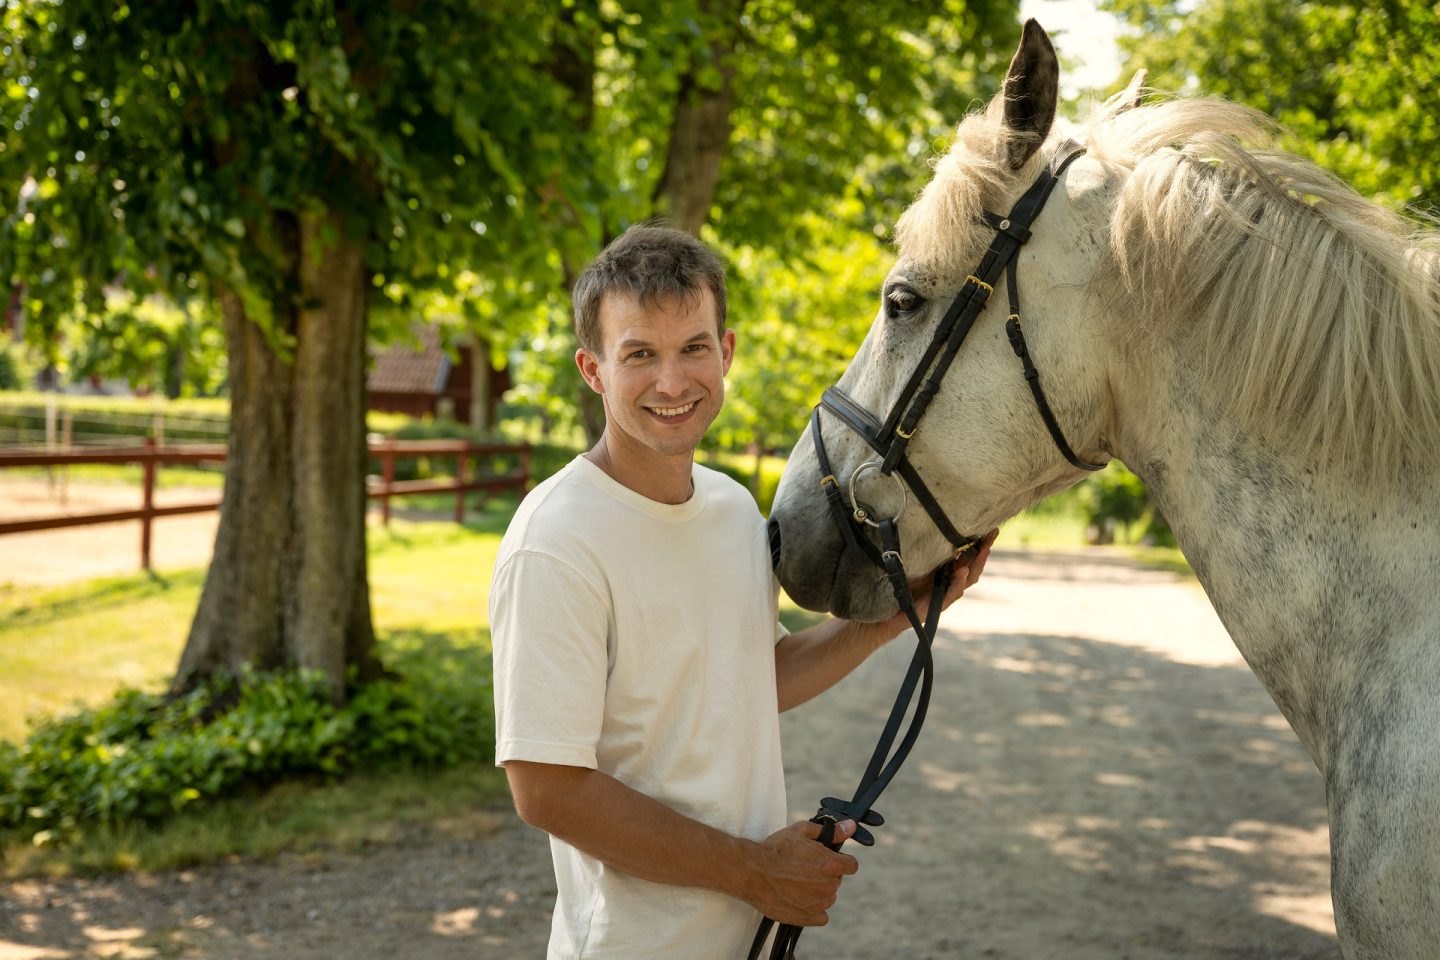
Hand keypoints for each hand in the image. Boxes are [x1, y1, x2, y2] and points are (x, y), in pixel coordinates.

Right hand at [743, 819, 860, 925]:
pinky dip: (813, 909)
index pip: (851, 865)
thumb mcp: (802, 831)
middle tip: (804, 867)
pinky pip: (821, 916)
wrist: (752, 871)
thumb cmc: (776, 849)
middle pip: (836, 880)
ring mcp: (818, 904)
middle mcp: (828, 887)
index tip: (828, 859)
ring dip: (818, 891)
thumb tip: (850, 826)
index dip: (841, 860)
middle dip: (825, 873)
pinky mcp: (806, 917)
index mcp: (831, 865)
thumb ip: (831, 831)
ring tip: (797, 882)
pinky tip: (799, 899)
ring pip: (828, 897)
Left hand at [878, 528, 996, 638]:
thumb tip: (938, 528)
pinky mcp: (941, 604)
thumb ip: (931, 552)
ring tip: (984, 549)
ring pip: (969, 578)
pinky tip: (963, 571)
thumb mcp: (920, 563)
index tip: (990, 529)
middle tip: (992, 534)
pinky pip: (953, 592)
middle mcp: (953, 580)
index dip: (981, 543)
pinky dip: (959, 581)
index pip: (970, 555)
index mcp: (950, 569)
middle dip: (984, 549)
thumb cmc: (907, 583)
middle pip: (974, 564)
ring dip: (977, 563)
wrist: (897, 607)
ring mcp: (949, 592)